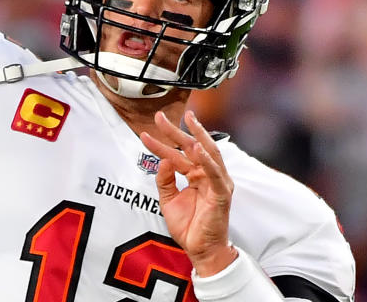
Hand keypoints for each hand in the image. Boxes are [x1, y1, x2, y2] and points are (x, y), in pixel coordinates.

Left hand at [140, 110, 237, 275]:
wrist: (200, 250)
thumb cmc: (189, 226)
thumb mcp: (168, 199)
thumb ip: (164, 179)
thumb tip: (162, 160)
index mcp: (195, 175)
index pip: (176, 154)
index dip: (160, 143)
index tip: (145, 132)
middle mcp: (206, 174)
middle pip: (191, 147)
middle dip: (176, 131)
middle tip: (160, 116)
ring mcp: (216, 182)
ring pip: (207, 153)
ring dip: (196, 136)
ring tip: (186, 121)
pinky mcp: (221, 192)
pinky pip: (215, 173)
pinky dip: (207, 159)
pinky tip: (198, 148)